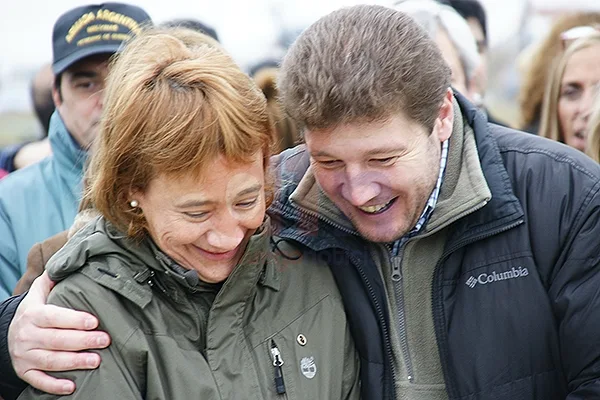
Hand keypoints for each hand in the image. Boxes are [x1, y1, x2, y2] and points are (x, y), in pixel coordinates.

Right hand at [8, 272, 110, 394]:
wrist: (6, 334)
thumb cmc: (33, 312)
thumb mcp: (37, 294)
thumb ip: (51, 280)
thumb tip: (69, 261)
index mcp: (33, 314)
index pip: (54, 317)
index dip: (74, 320)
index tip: (94, 321)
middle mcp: (27, 336)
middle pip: (56, 340)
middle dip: (82, 341)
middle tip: (105, 340)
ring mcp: (24, 356)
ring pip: (50, 361)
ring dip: (74, 363)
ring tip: (96, 361)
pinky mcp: (24, 372)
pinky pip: (38, 381)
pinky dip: (54, 385)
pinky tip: (72, 386)